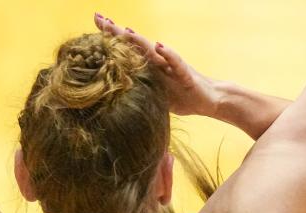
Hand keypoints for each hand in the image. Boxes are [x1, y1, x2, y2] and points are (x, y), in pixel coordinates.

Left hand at [93, 14, 221, 117]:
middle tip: (100, 18)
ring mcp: (172, 68)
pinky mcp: (187, 75)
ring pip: (153, 51)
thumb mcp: (158, 97)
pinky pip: (177, 63)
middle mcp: (159, 63)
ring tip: (124, 30)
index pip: (127, 52)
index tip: (94, 25)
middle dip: (117, 32)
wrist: (211, 100)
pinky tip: (160, 46)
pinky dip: (169, 54)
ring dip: (139, 40)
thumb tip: (116, 99)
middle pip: (135, 45)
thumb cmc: (184, 98)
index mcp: (151, 69)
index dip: (111, 40)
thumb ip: (142, 92)